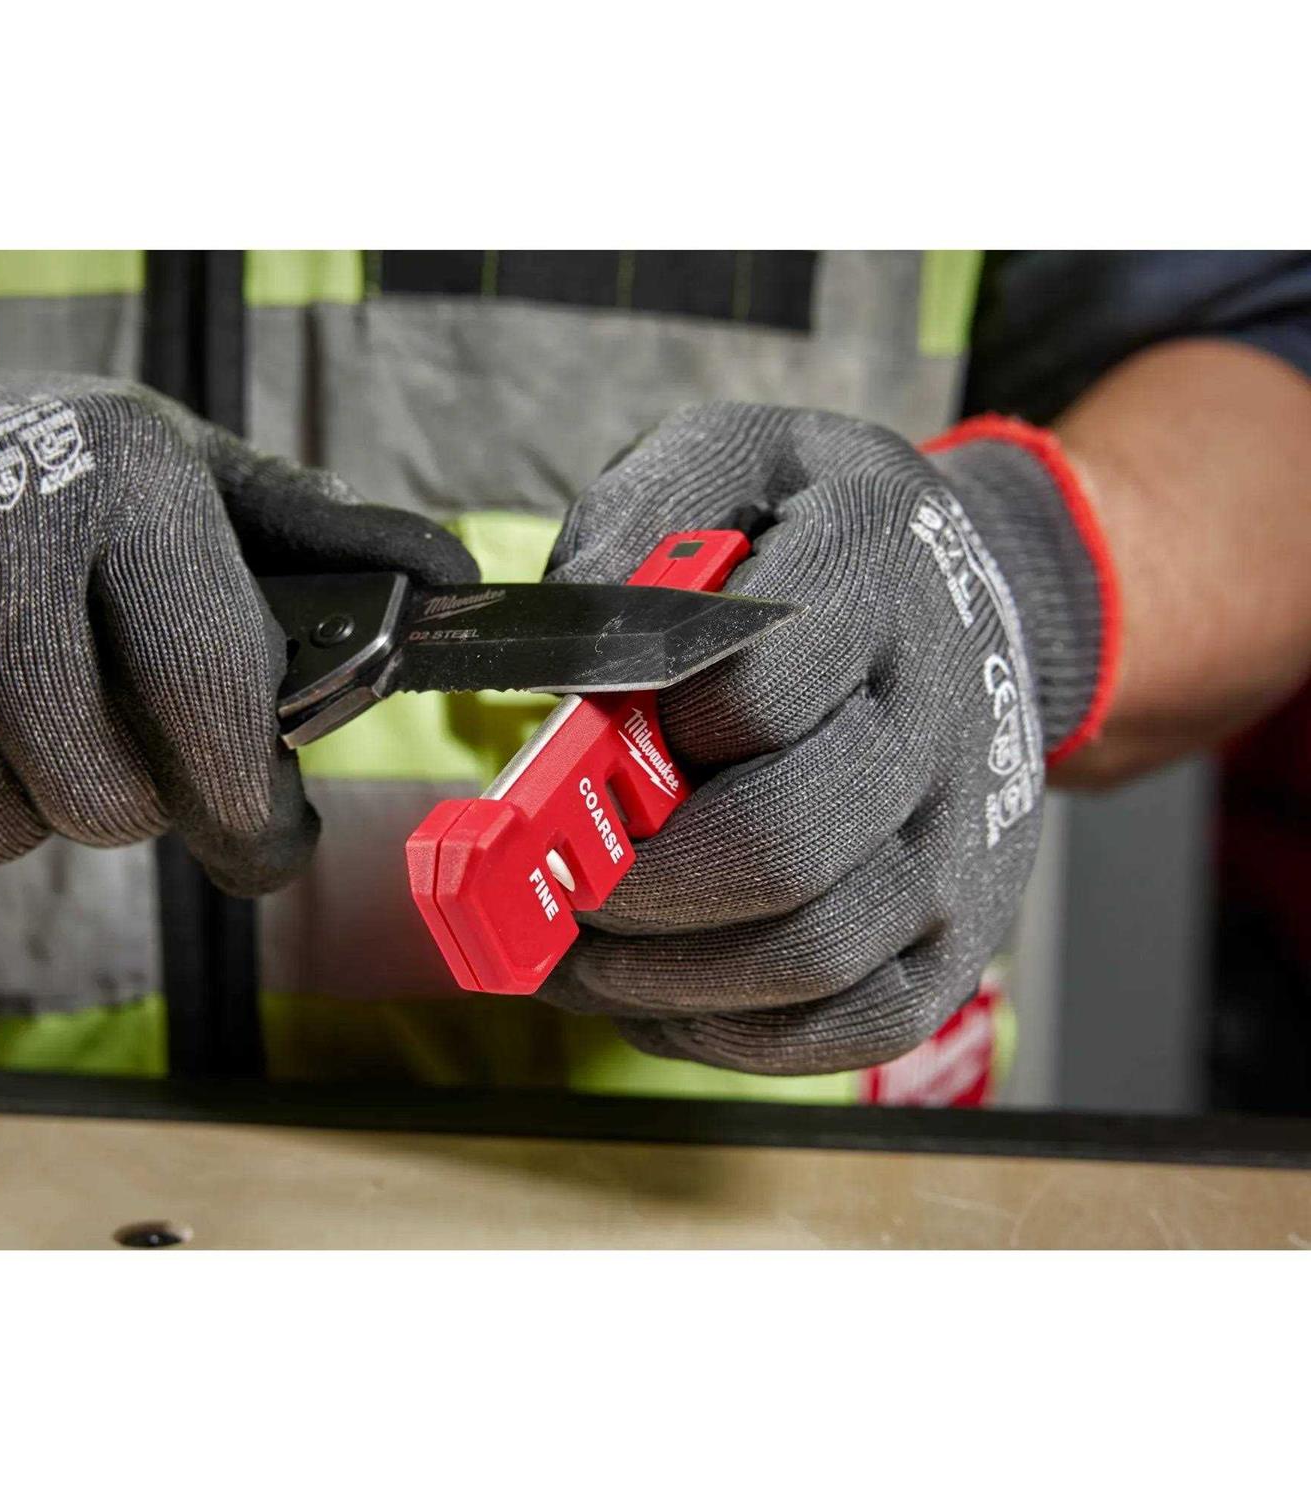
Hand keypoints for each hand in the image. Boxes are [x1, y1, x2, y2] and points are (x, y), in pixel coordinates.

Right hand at [0, 344, 475, 894]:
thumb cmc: (45, 471)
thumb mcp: (184, 465)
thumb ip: (316, 528)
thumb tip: (450, 576)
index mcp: (123, 492)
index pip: (210, 690)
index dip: (253, 804)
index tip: (274, 838)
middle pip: (104, 798)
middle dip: (136, 802)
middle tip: (126, 747)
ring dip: (28, 808)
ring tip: (23, 720)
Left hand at [542, 403, 1112, 1073]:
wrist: (979, 602)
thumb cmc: (825, 538)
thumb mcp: (736, 458)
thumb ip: (642, 512)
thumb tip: (570, 623)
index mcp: (876, 582)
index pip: (756, 684)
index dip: (652, 732)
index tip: (586, 746)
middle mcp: (937, 721)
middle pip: (782, 843)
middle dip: (634, 885)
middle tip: (554, 886)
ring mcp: (958, 841)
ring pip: (811, 953)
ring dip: (661, 977)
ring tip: (576, 960)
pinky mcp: (957, 932)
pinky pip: (853, 1024)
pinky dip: (734, 1036)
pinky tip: (660, 1001)